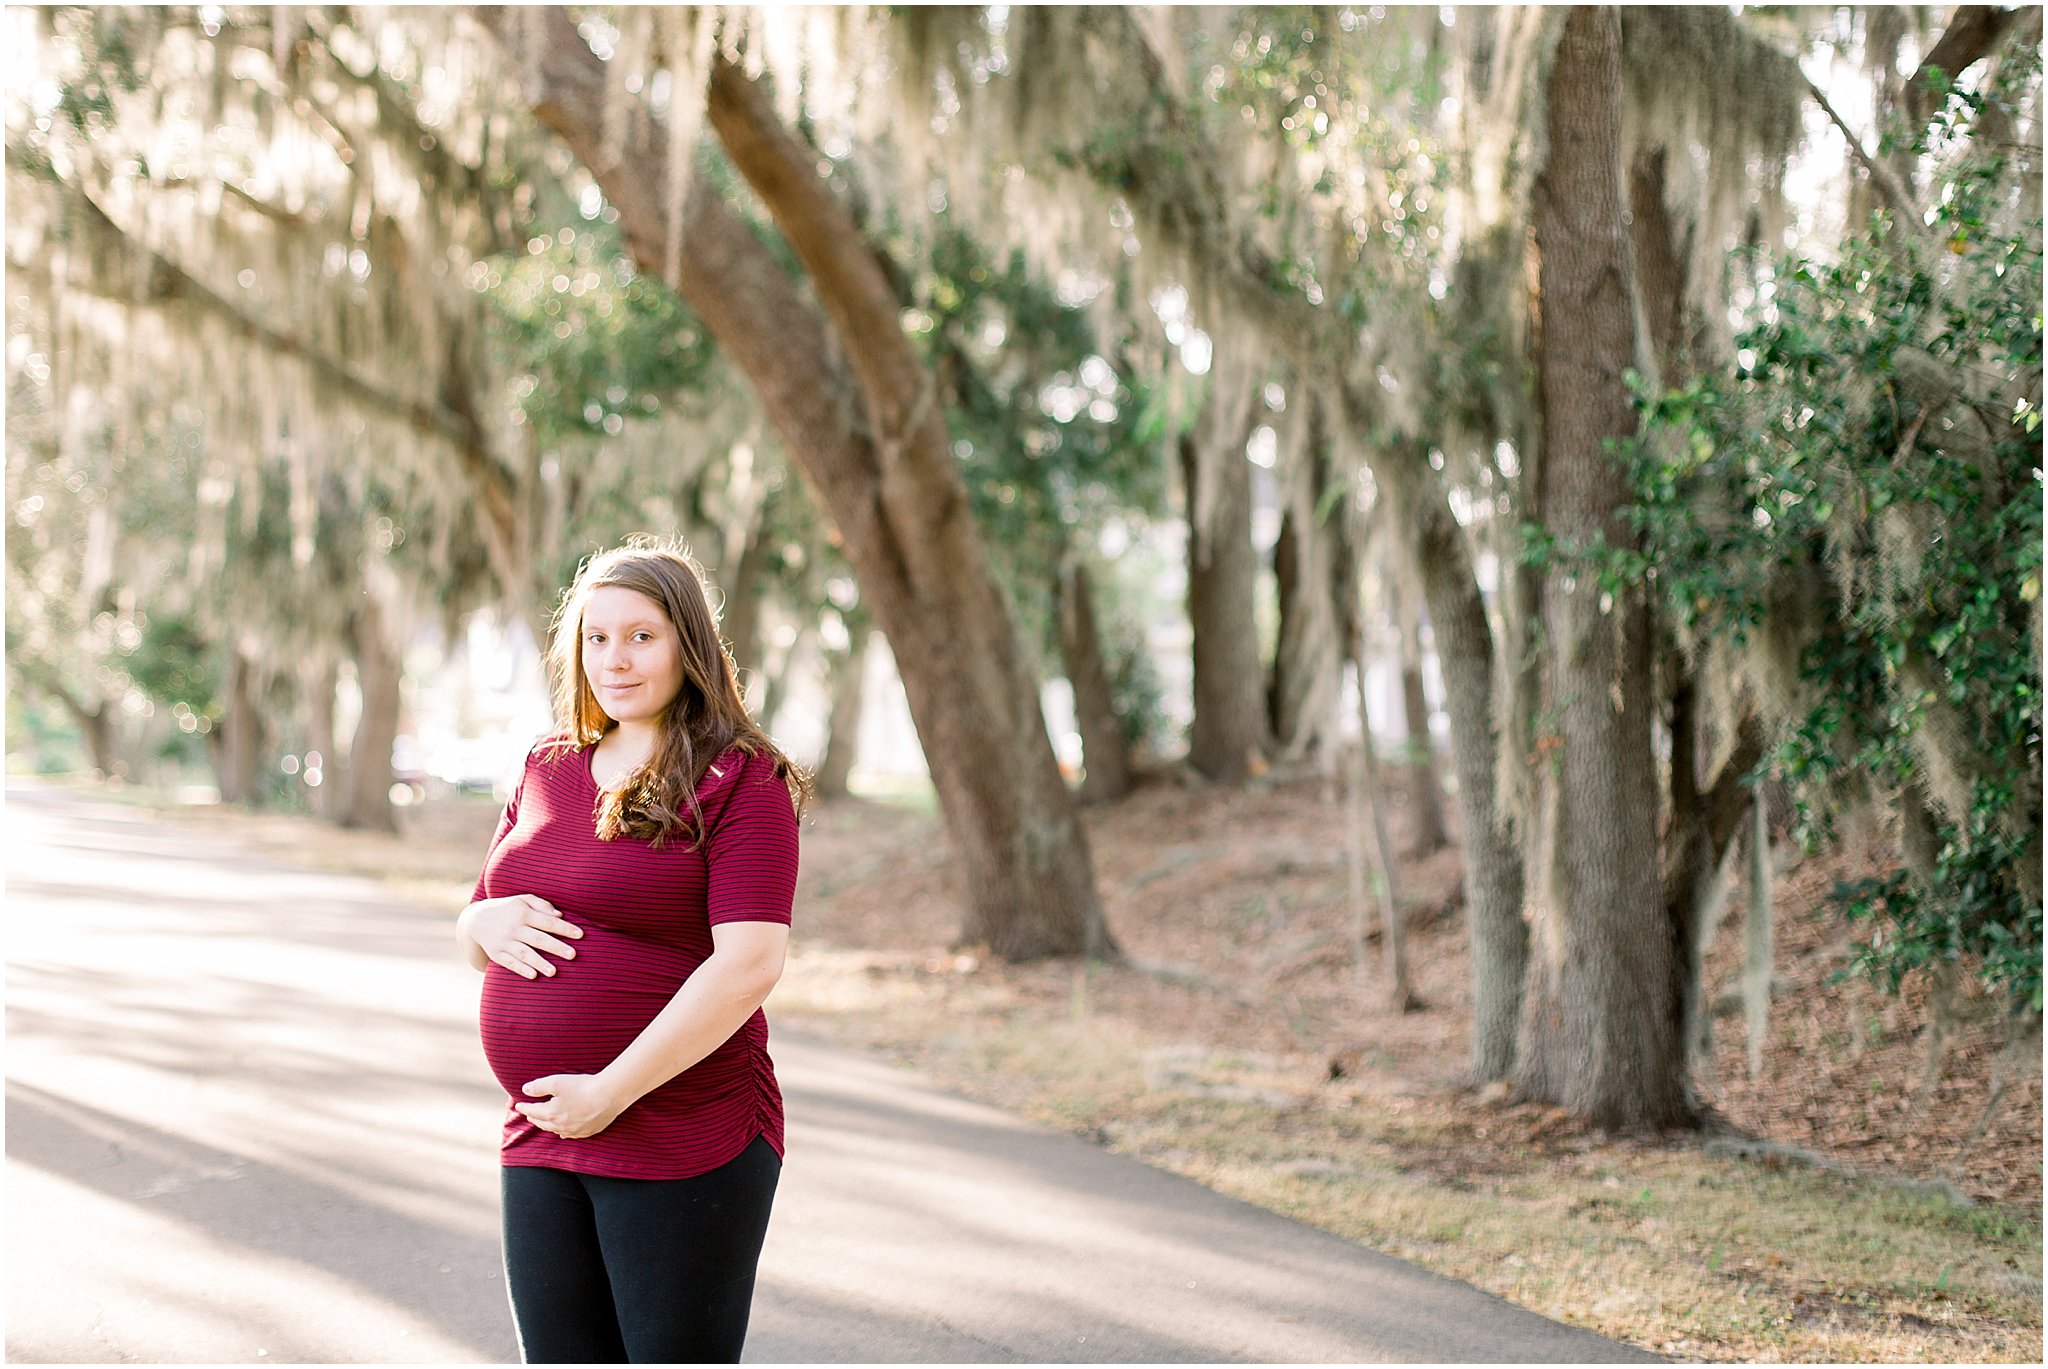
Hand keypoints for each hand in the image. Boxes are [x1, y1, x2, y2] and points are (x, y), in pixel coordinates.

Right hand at [459, 895, 581, 978]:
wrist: (476, 919)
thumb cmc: (509, 909)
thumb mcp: (523, 900)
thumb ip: (542, 905)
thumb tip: (560, 915)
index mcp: (523, 913)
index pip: (547, 921)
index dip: (564, 928)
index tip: (581, 935)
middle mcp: (514, 928)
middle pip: (538, 938)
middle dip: (556, 947)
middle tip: (573, 955)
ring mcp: (504, 942)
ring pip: (524, 953)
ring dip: (539, 963)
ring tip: (554, 972)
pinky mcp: (496, 954)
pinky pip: (510, 963)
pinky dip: (521, 969)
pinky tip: (533, 976)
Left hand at [516, 1073, 626, 1138]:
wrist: (609, 1095)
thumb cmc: (583, 1086)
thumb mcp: (556, 1082)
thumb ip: (539, 1086)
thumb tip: (525, 1089)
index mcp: (552, 1113)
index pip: (533, 1111)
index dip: (525, 1107)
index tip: (518, 1105)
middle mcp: (562, 1126)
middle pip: (543, 1123)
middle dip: (535, 1118)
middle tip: (530, 1114)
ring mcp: (576, 1130)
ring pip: (556, 1131)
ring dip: (548, 1126)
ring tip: (544, 1122)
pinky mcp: (589, 1131)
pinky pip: (572, 1135)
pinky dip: (564, 1133)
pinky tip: (564, 1132)